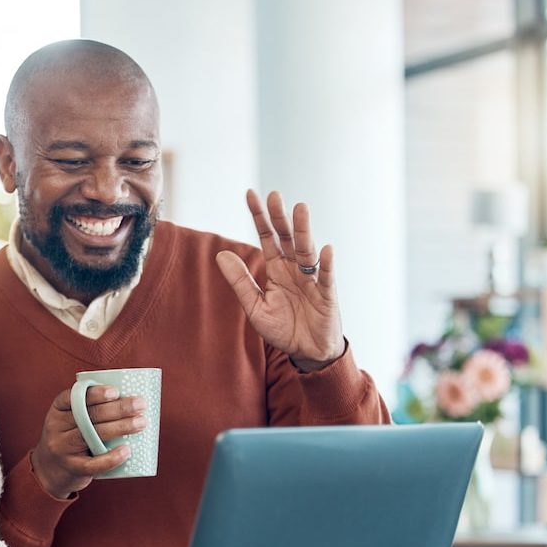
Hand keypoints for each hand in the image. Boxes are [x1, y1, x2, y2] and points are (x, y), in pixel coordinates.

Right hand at [30, 386, 146, 499]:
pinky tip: (127, 451)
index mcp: (58, 410)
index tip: (116, 391)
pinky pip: (93, 464)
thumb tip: (130, 397)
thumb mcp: (70, 420)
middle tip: (141, 404)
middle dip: (118, 408)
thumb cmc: (70, 438)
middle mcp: (56, 427)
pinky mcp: (72, 468)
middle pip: (88, 415)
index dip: (94, 393)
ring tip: (141, 422)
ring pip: (92, 435)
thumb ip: (89, 409)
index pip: (73, 397)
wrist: (48, 471)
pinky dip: (111, 458)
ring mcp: (63, 449)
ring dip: (120, 427)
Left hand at [214, 189, 343, 371]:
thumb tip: (220, 255)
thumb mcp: (254, 306)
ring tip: (300, 209)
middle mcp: (294, 268)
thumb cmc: (282, 328)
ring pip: (306, 250)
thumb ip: (240, 281)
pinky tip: (325, 250)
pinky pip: (326, 277)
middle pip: (286, 237)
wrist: (306, 351)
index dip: (259, 217)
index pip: (267, 237)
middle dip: (280, 217)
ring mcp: (312, 279)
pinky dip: (325, 264)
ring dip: (303, 230)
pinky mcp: (326, 295)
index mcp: (276, 268)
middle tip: (274, 195)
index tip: (250, 194)